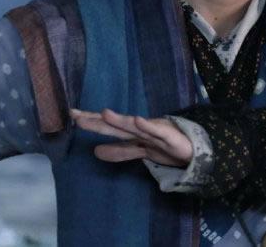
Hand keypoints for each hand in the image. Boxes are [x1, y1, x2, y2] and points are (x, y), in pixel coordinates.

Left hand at [70, 108, 192, 167]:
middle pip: (115, 125)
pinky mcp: (169, 137)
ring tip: (104, 113)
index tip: (71, 115)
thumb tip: (94, 152)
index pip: (108, 127)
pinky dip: (148, 126)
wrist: (194, 148)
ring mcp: (154, 131)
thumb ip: (118, 152)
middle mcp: (140, 129)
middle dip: (97, 121)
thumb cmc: (164, 146)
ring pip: (134, 127)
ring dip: (120, 120)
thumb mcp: (139, 151)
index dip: (91, 121)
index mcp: (132, 133)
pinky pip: (158, 132)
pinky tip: (138, 120)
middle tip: (76, 115)